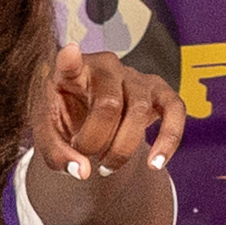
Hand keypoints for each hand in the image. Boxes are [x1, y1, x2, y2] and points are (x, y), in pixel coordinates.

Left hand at [31, 46, 183, 182]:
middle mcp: (107, 68)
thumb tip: (84, 171)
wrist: (91, 121)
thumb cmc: (67, 122)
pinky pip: (175, 110)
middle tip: (85, 156)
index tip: (69, 52)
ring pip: (139, 110)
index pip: (69, 63)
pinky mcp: (159, 92)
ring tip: (105, 168)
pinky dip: (169, 139)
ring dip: (123, 148)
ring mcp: (136, 77)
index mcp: (73, 73)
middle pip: (109, 104)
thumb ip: (58, 156)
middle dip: (96, 141)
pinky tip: (156, 164)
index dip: (70, 60)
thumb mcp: (51, 139)